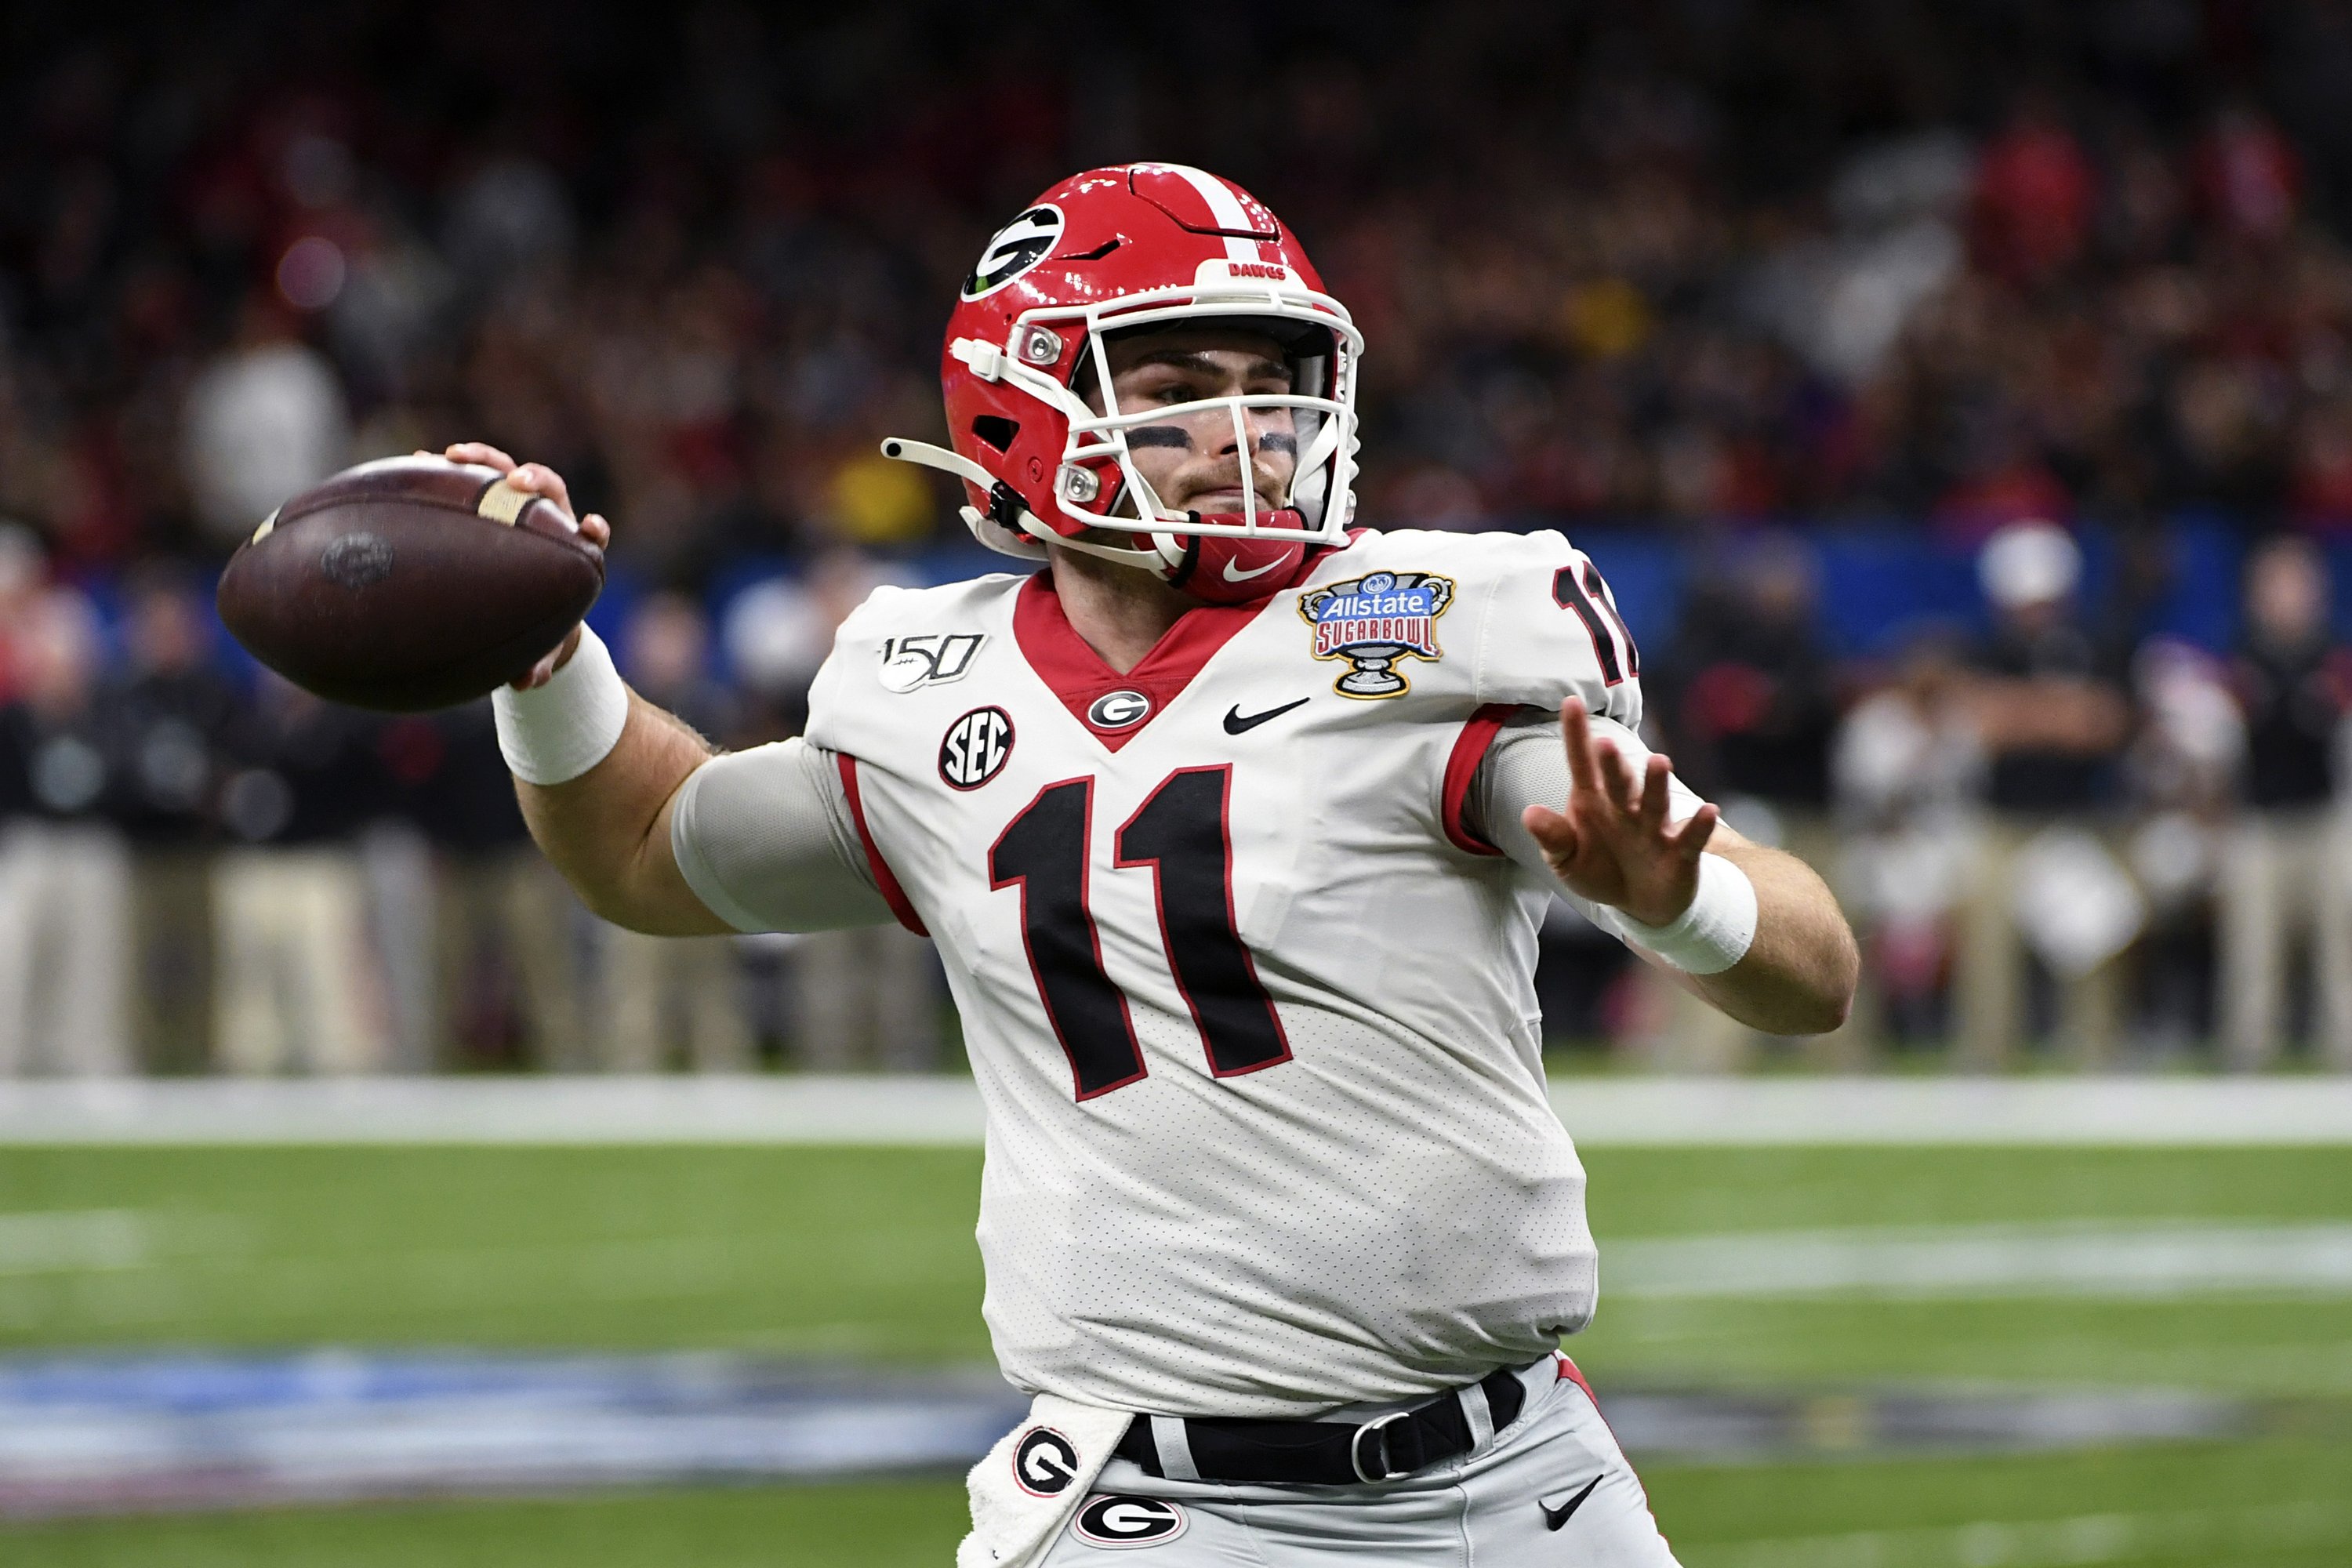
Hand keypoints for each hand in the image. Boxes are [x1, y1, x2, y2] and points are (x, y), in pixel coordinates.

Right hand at [425, 443, 613, 689]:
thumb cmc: (539, 630)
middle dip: (535, 479)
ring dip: (486, 460)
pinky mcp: (489, 502)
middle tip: (513, 480)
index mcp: (570, 555)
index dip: (593, 529)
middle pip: (552, 489)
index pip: (591, 535)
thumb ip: (536, 666)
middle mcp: (549, 523)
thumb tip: (523, 683)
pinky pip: (470, 479)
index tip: (591, 528)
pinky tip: (415, 462)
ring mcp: (518, 508)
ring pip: (507, 472)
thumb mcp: (539, 651)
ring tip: (452, 457)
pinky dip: (448, 471)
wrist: (524, 612)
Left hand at [1520, 701, 1719, 927]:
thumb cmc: (1601, 870)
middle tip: (1605, 744)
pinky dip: (1699, 826)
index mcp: (1594, 802)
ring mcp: (1654, 829)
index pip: (1582, 765)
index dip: (1576, 735)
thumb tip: (1528, 814)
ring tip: (1659, 762)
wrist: (1641, 904)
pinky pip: (1691, 838)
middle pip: (1619, 783)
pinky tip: (1708, 810)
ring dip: (1656, 784)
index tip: (1570, 702)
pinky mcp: (1680, 854)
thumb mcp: (1567, 859)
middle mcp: (1626, 808)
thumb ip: (1553, 837)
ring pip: (1655, 803)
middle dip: (1614, 765)